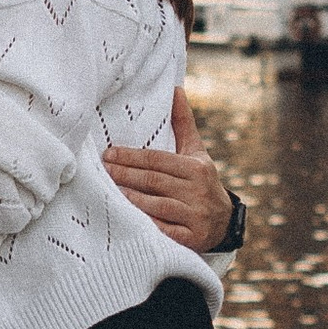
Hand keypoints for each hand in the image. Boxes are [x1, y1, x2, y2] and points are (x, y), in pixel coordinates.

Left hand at [104, 84, 237, 255]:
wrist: (224, 223)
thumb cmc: (201, 182)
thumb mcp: (196, 154)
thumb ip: (183, 124)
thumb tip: (175, 89)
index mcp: (197, 168)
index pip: (158, 160)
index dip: (132, 157)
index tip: (109, 154)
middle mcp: (198, 192)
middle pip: (155, 181)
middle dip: (126, 175)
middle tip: (103, 170)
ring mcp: (195, 216)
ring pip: (157, 205)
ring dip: (132, 198)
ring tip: (111, 191)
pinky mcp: (191, 239)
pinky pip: (164, 231)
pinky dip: (147, 225)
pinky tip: (128, 218)